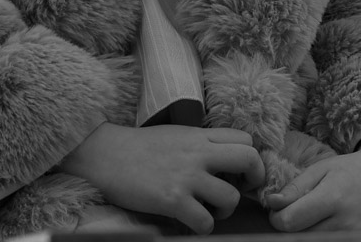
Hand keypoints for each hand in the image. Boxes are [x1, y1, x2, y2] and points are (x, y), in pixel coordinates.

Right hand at [59, 123, 264, 234]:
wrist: (105, 155)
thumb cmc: (139, 147)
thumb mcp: (176, 134)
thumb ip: (201, 143)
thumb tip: (224, 160)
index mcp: (200, 136)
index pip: (246, 140)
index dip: (251, 159)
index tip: (241, 173)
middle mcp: (198, 153)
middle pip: (250, 160)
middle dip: (254, 179)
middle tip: (240, 191)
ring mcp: (186, 177)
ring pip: (230, 198)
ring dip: (225, 211)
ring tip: (210, 210)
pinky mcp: (172, 200)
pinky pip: (205, 222)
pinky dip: (203, 227)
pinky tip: (192, 222)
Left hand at [266, 136, 360, 231]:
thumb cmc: (351, 171)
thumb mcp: (321, 169)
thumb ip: (295, 188)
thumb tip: (271, 203)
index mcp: (333, 198)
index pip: (289, 222)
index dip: (277, 217)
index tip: (280, 209)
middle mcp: (346, 224)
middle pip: (300, 238)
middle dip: (292, 226)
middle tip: (299, 212)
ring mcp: (358, 238)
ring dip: (307, 234)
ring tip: (315, 218)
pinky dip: (325, 237)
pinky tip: (329, 226)